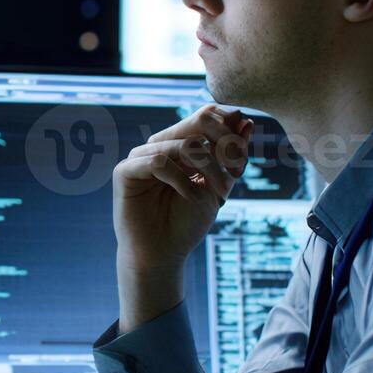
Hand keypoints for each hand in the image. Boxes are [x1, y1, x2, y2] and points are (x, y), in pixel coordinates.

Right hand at [112, 105, 253, 330]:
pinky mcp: (125, 171)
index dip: (231, 133)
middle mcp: (161, 144)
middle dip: (225, 147)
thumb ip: (230, 155)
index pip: (208, 116)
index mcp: (181, 144)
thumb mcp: (219, 186)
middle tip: (234, 175)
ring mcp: (141, 155)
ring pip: (185, 144)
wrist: (162, 255)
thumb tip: (247, 120)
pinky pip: (159, 162)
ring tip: (219, 194)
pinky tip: (191, 198)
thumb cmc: (187, 223)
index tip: (241, 165)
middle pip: (200, 122)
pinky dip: (182, 180)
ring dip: (210, 169)